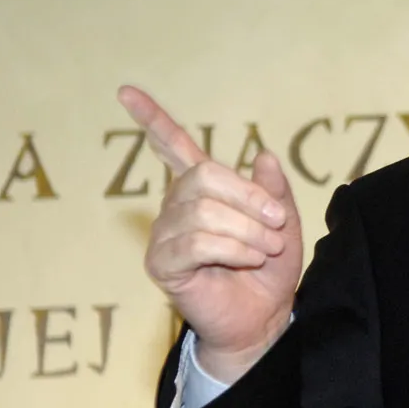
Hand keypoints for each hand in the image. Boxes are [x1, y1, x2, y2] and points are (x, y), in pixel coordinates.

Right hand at [118, 86, 302, 382]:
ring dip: (246, 230)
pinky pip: (195, 242)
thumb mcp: (282, 223)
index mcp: (203, 190)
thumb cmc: (270, 269)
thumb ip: (274, 190)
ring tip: (266, 249)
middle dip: (249, 198)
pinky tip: (247, 260)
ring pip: (203, 211)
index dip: (152, 119)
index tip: (126, 91)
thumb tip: (263, 155)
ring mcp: (165, 234)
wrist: (265, 316)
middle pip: (204, 177)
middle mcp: (177, 206)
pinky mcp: (162, 263)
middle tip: (277, 224)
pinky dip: (232, 249)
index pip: (172, 147)